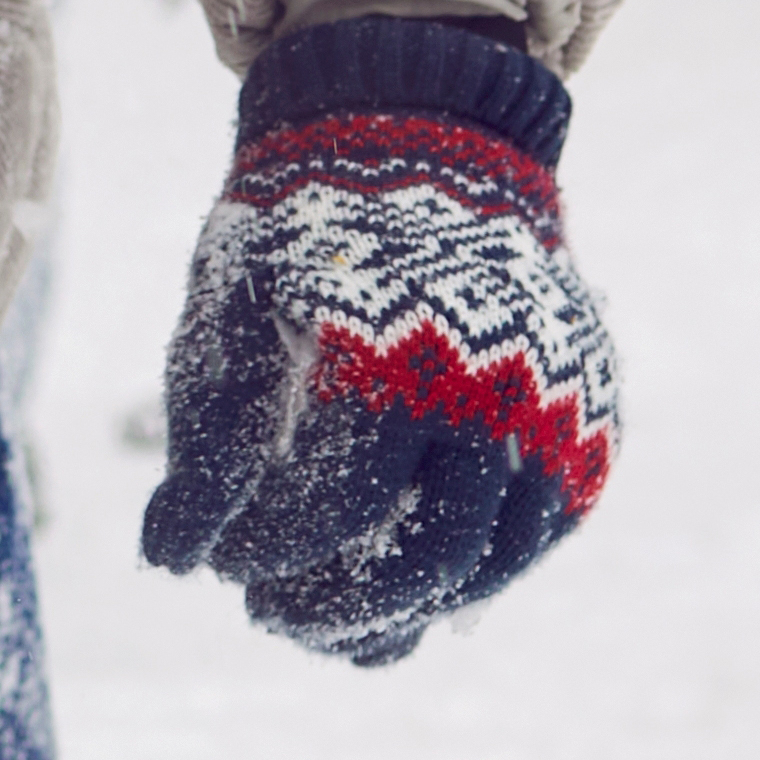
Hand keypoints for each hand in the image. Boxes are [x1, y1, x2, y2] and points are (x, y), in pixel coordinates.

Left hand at [143, 20, 620, 665]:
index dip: (267, 554)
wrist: (423, 138)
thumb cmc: (307, 232)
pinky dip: (473, 573)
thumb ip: (205, 437)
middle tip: (272, 617)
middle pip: (426, 560)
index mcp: (398, 356)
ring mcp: (558, 408)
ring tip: (333, 621)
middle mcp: (495, 391)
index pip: (334, 509)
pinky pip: (538, 531)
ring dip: (407, 611)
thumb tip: (170, 561)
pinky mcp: (589, 418)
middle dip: (337, 609)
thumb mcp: (233, 310)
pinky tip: (406, 585)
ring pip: (491, 563)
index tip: (218, 565)